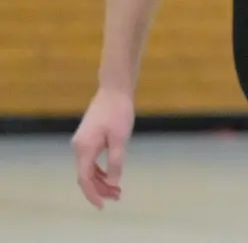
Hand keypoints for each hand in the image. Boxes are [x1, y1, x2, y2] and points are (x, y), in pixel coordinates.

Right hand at [71, 88, 134, 208]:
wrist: (114, 91)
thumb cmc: (119, 112)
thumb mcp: (120, 139)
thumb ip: (116, 161)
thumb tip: (113, 182)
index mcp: (84, 149)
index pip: (84, 179)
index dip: (93, 194)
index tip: (103, 205)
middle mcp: (78, 147)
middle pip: (85, 176)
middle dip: (100, 189)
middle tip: (118, 197)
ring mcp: (81, 143)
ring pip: (87, 169)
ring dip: (100, 181)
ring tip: (117, 190)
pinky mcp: (87, 139)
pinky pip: (90, 161)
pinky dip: (99, 170)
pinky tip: (110, 176)